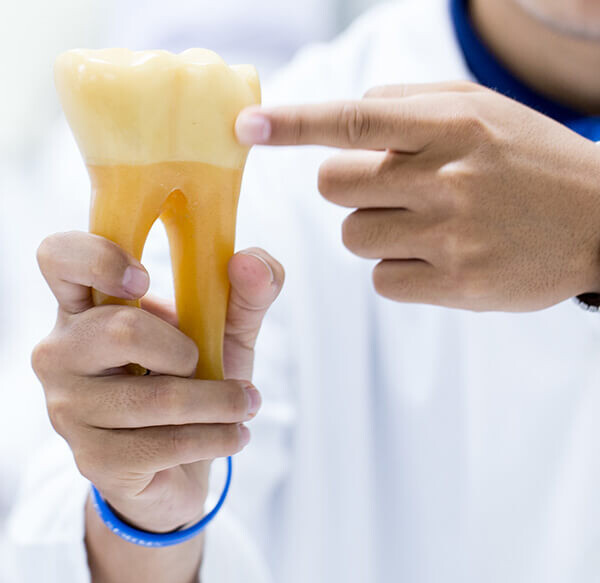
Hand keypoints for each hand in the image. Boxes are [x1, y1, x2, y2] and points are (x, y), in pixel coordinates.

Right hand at [32, 233, 284, 532]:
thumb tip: (250, 260)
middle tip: (204, 366)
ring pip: (156, 397)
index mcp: (82, 308)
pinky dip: (215, 438)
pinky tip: (231, 436)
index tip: (144, 281)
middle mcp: (59, 353)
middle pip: (123, 330)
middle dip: (186, 351)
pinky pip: (164, 444)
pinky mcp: (91, 459)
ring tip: (243, 406)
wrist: (175, 473)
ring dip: (218, 403)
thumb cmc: (188, 388)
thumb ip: (244, 293)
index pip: (57, 257)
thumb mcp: (222, 335)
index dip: (97, 259)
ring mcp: (67, 409)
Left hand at [236, 82, 599, 310]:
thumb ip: (409, 104)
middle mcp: (449, 178)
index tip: (246, 127)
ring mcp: (452, 235)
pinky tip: (441, 256)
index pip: (355, 120)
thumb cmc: (528, 160)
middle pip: (334, 185)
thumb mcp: (482, 111)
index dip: (294, 125)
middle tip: (395, 187)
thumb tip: (344, 116)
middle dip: (350, 187)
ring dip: (377, 230)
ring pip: (353, 235)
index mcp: (453, 125)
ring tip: (432, 223)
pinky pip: (381, 279)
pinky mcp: (456, 284)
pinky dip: (400, 271)